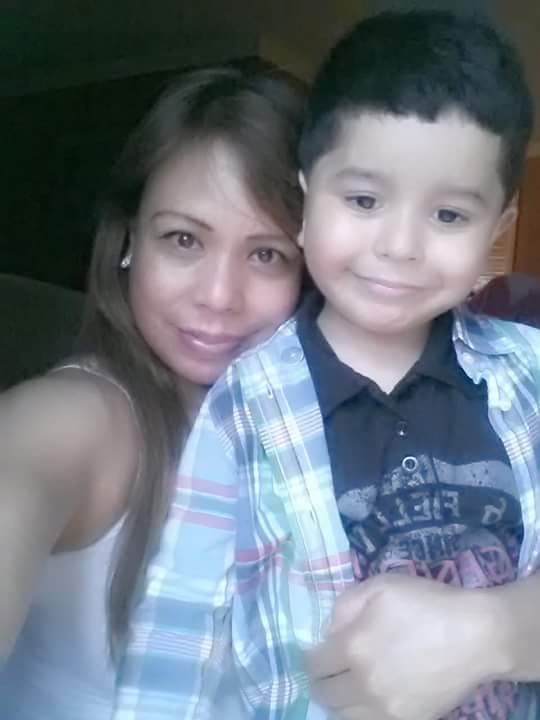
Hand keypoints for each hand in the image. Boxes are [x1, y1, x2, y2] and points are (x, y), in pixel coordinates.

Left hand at [307, 574, 502, 719]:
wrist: (476, 635)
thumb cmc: (426, 603)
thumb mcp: (378, 587)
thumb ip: (343, 607)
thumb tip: (329, 632)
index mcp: (353, 647)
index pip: (314, 664)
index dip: (310, 657)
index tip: (315, 652)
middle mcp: (364, 684)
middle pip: (324, 695)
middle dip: (320, 681)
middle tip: (327, 670)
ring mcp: (386, 708)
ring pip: (344, 716)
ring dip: (339, 701)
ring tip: (346, 686)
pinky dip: (362, 713)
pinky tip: (369, 697)